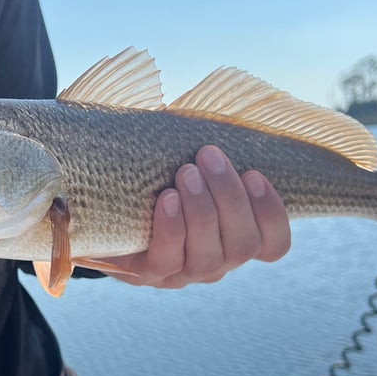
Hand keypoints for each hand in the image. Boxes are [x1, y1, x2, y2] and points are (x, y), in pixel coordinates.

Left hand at [106, 146, 290, 287]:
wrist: (102, 215)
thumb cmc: (156, 180)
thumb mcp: (189, 166)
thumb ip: (211, 153)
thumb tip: (227, 101)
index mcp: (235, 240)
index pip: (274, 245)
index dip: (272, 214)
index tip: (255, 174)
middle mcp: (217, 263)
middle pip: (243, 245)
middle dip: (230, 197)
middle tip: (209, 155)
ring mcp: (184, 273)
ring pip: (210, 255)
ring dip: (202, 210)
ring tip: (186, 172)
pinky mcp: (150, 275)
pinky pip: (169, 257)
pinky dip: (172, 227)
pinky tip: (167, 199)